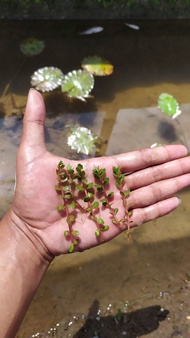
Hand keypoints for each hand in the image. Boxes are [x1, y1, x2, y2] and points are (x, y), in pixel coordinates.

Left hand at [11, 89, 189, 256]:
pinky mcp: (114, 225)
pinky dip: (158, 210)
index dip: (157, 154)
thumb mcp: (32, 154)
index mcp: (100, 170)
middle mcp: (112, 187)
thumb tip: (34, 92)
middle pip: (149, 175)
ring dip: (171, 185)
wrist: (29, 228)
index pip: (135, 160)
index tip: (178, 150)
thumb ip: (36, 124)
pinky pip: (141, 216)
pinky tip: (175, 202)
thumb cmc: (32, 193)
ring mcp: (115, 206)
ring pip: (150, 193)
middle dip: (172, 168)